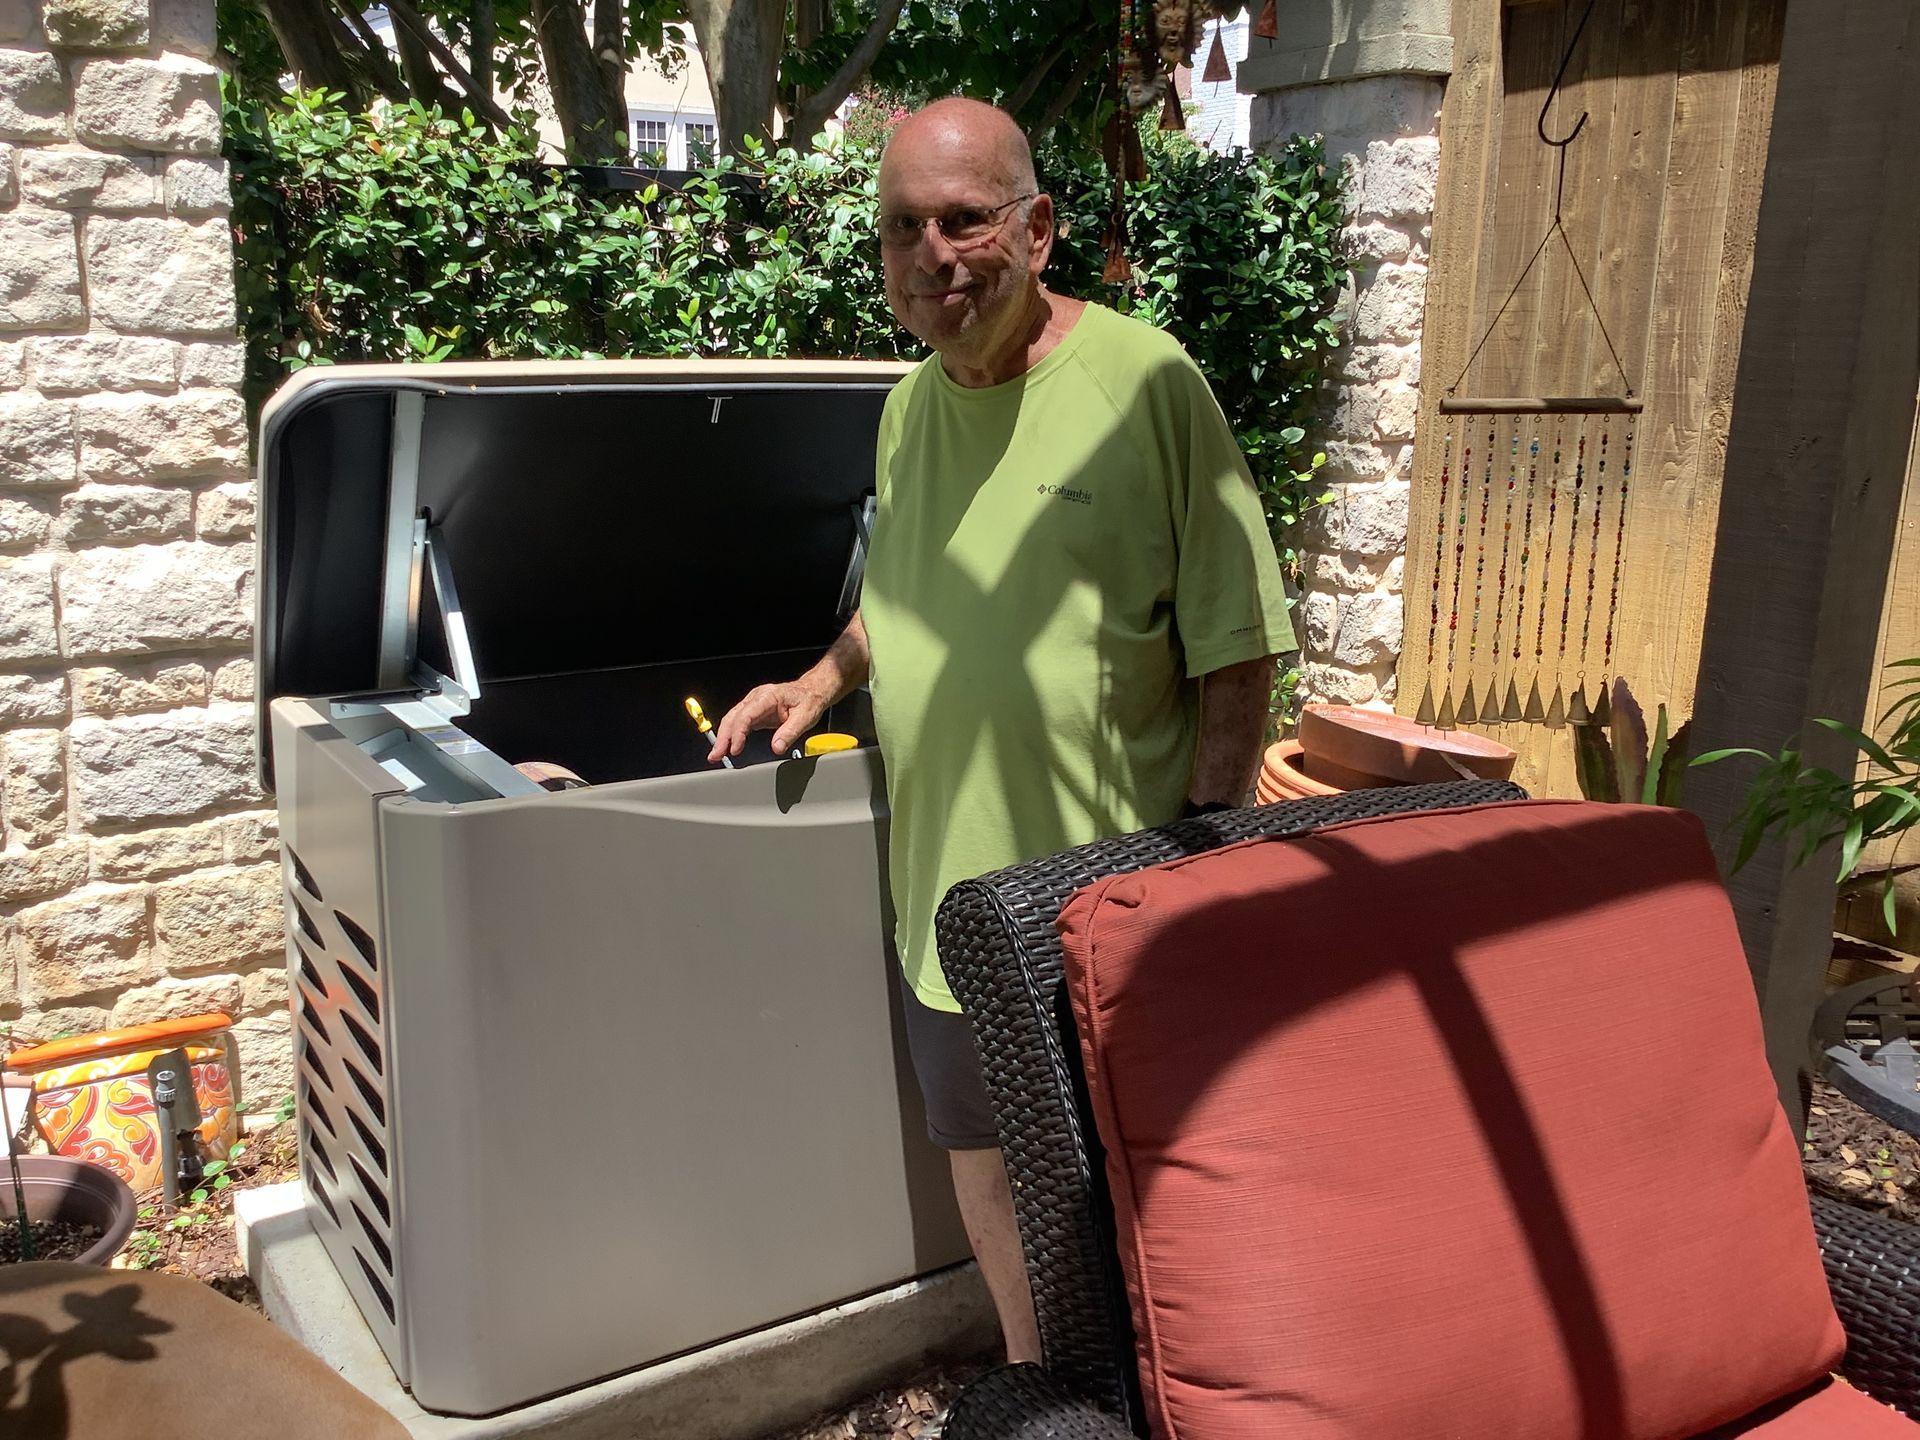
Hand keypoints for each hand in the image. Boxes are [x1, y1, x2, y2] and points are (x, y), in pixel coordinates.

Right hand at [708, 681, 829, 761]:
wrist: (812, 691)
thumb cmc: (809, 700)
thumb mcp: (805, 717)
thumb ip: (789, 733)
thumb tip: (777, 747)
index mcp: (768, 696)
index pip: (745, 715)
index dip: (737, 733)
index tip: (735, 749)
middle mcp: (757, 698)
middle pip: (733, 717)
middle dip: (722, 737)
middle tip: (716, 755)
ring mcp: (754, 704)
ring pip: (732, 719)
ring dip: (723, 737)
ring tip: (717, 754)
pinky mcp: (755, 711)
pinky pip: (738, 722)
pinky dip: (731, 735)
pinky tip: (728, 746)